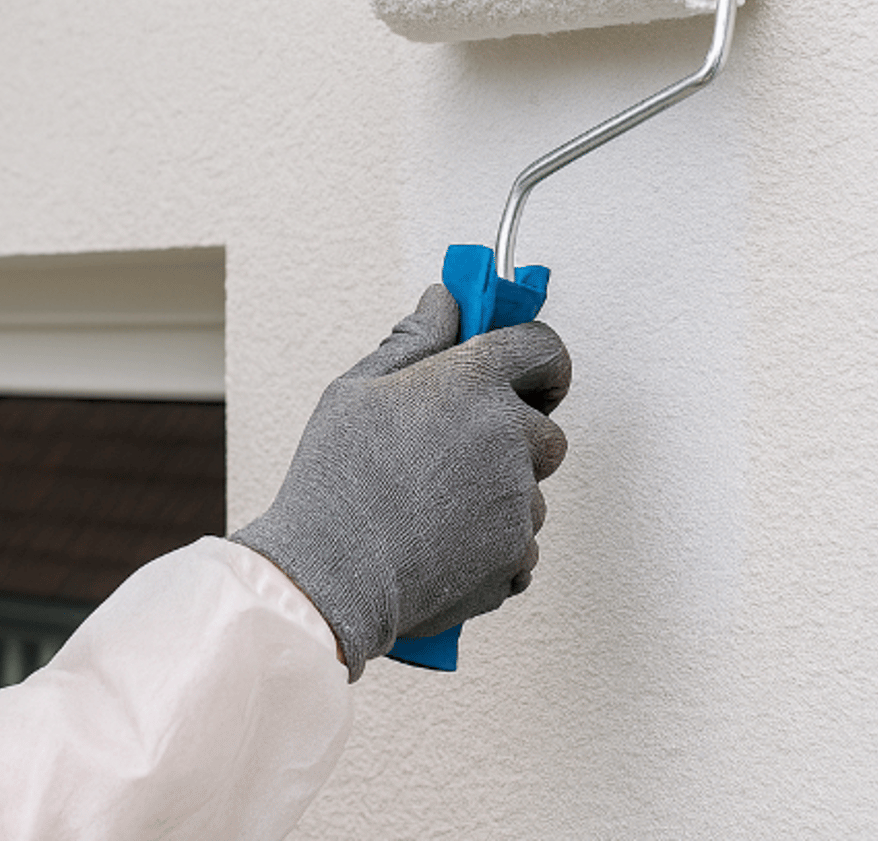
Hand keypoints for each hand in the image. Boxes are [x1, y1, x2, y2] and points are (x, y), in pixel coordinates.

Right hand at [232, 285, 569, 679]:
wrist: (330, 577)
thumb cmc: (335, 480)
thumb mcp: (356, 390)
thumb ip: (414, 339)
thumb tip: (445, 300)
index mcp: (471, 382)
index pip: (544, 348)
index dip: (537, 359)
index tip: (521, 372)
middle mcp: (508, 436)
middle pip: (546, 428)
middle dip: (513, 437)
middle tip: (453, 452)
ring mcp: (520, 501)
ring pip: (530, 491)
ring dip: (496, 495)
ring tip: (429, 508)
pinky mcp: (518, 555)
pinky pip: (520, 543)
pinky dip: (490, 545)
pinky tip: (437, 545)